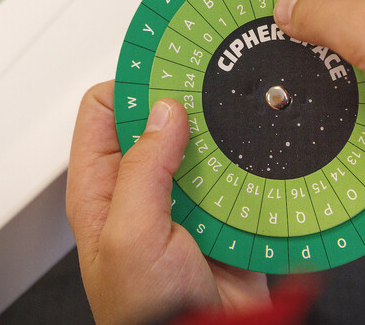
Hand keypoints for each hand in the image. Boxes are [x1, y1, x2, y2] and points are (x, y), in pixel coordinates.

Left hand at [66, 81, 268, 324]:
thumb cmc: (148, 315)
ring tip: (241, 113)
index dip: (132, 83)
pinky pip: (239, 173)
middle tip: (211, 81)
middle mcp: (141, 189)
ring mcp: (185, 199)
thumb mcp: (131, 236)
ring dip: (222, 131)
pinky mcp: (224, 213)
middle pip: (160, 118)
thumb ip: (143, 169)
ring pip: (204, 140)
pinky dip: (251, 161)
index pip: (106, 109)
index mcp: (102, 188)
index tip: (163, 65)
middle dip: (185, 99)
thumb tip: (163, 111)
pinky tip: (262, 153)